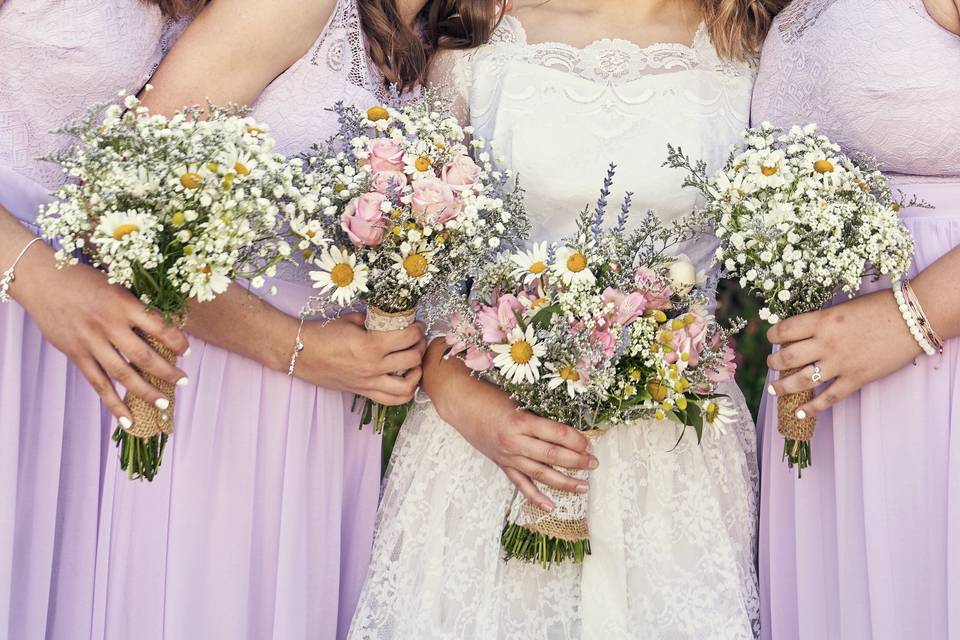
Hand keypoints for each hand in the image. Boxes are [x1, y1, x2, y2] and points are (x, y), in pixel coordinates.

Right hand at [13, 249, 189, 424]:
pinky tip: (128, 420)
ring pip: (123, 374)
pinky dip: (113, 403)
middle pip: (143, 356)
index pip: (159, 327)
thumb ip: (137, 307)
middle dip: (167, 372)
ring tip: (163, 403)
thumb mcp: (117, 284)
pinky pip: (98, 383)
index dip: (177, 341)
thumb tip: (166, 327)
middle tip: (184, 381)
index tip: (187, 350)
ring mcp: (90, 342)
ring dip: (145, 392)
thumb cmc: (87, 280)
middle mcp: (108, 325)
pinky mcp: (76, 355)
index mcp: (123, 303)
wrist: (45, 281)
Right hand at [294, 312, 425, 404]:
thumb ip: (374, 320)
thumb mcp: (351, 319)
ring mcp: (368, 383)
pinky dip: (404, 393)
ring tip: (415, 363)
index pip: (408, 337)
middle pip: (413, 359)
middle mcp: (372, 367)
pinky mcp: (362, 392)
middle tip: (417, 339)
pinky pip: (391, 400)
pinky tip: (404, 380)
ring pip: (407, 386)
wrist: (298, 351)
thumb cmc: (321, 333)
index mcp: (370, 345)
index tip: (418, 324)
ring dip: (417, 373)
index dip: (418, 329)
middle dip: (420, 346)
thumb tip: (392, 318)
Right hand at [423, 340, 597, 510]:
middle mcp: (515, 441)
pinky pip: (520, 484)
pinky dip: (536, 496)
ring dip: (564, 482)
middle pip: (552, 455)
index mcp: (520, 420)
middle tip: (594, 463)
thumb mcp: (517, 399)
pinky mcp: (501, 464)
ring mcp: (508, 456)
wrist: (460, 403)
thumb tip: (566, 428)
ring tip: (584, 486)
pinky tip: (550, 506)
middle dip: (577, 461)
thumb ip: (538, 415)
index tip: (589, 442)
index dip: (576, 439)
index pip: (556, 433)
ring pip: (540, 473)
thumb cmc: (489, 395)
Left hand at [766, 289, 921, 417]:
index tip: (772, 339)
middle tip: (771, 365)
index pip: (784, 330)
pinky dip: (812, 408)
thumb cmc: (879, 307)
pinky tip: (800, 413)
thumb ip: (821, 321)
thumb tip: (801, 333)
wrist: (913, 318)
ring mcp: (840, 363)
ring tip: (775, 390)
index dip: (773, 336)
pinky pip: (829, 398)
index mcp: (822, 320)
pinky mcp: (856, 379)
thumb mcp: (843, 307)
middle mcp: (826, 343)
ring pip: (802, 381)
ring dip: (784, 387)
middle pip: (787, 358)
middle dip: (774, 364)